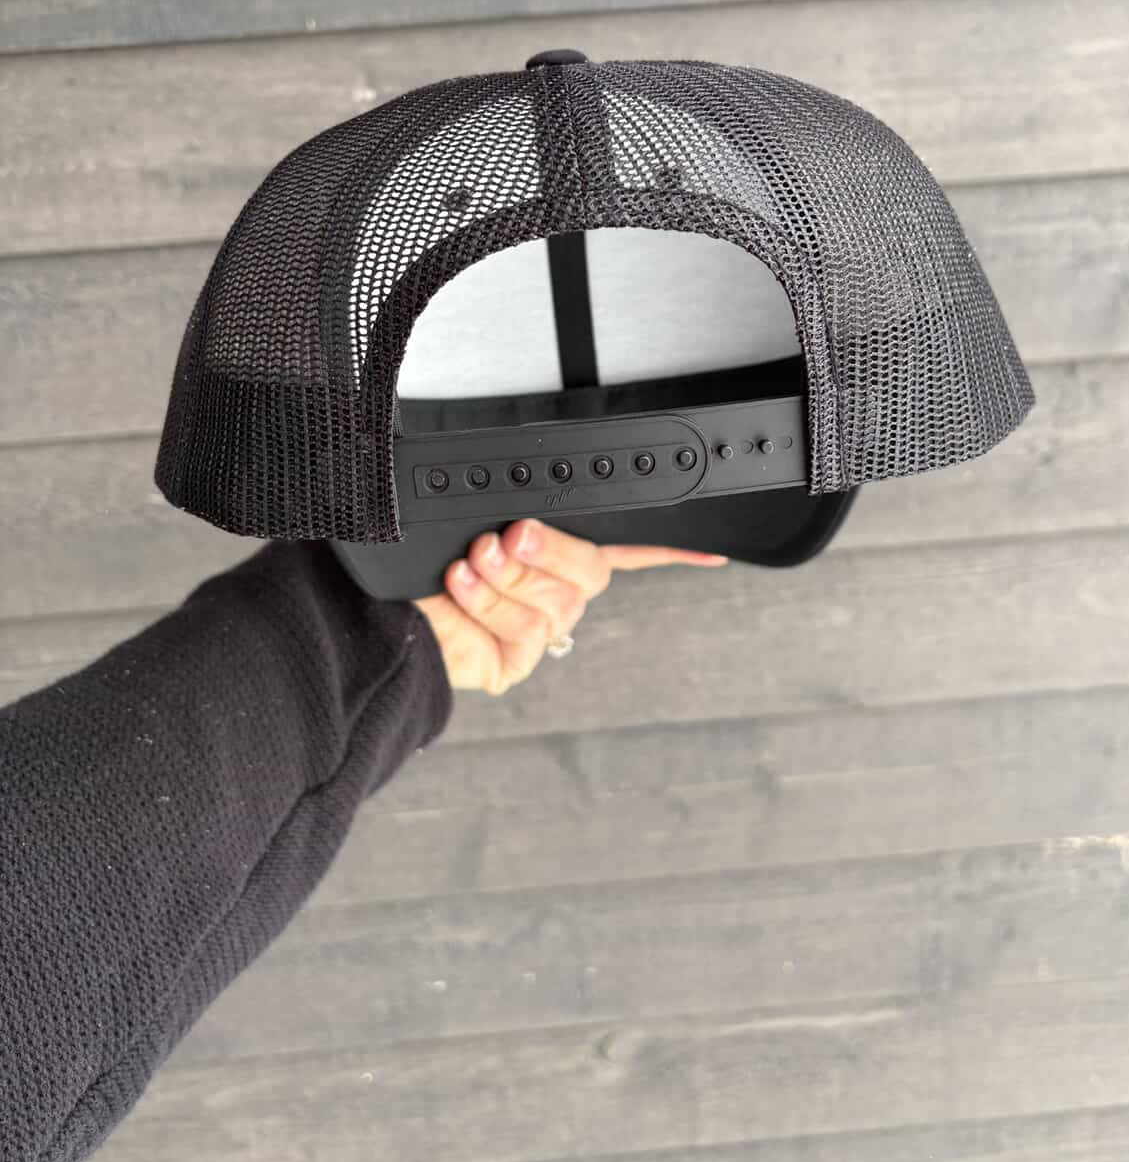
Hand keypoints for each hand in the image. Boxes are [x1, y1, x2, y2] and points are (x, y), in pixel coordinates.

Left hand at [413, 518, 727, 696]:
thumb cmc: (426, 566)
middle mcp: (556, 592)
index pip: (627, 549)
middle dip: (549, 548)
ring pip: (553, 601)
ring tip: (467, 563)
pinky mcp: (517, 660)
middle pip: (590, 569)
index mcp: (557, 554)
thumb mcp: (473, 523)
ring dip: (504, 576)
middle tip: (511, 535)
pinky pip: (522, 631)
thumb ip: (516, 510)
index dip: (671, 552)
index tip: (711, 551)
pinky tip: (464, 587)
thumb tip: (534, 501)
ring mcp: (540, 630)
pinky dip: (488, 604)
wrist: (384, 613)